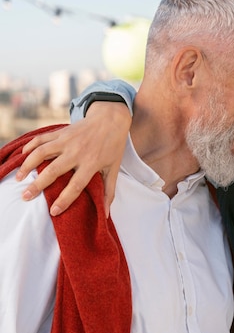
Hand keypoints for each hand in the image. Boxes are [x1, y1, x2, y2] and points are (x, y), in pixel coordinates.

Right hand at [16, 102, 130, 216]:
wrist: (111, 119)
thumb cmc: (113, 147)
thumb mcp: (114, 168)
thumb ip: (109, 191)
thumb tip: (106, 214)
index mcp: (92, 163)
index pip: (76, 185)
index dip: (65, 200)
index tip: (54, 211)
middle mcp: (77, 152)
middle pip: (54, 171)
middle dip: (38, 185)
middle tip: (26, 197)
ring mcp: (67, 140)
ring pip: (42, 153)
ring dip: (27, 166)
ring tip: (20, 179)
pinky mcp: (61, 132)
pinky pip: (41, 139)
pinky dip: (29, 147)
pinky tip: (22, 157)